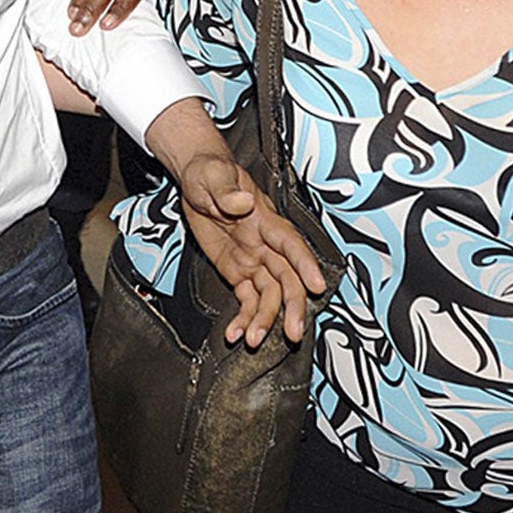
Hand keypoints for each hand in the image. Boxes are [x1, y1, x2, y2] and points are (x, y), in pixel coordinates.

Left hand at [178, 150, 326, 347]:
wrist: (195, 179)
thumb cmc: (209, 172)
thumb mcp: (213, 175)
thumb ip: (227, 191)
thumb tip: (243, 202)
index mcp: (264, 219)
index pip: (290, 243)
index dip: (305, 264)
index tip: (317, 285)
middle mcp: (264, 244)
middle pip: (287, 278)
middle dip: (292, 306)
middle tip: (293, 333)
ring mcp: (254, 260)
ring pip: (269, 295)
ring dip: (265, 320)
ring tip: (253, 339)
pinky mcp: (238, 272)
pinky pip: (246, 300)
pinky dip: (243, 318)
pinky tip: (235, 333)